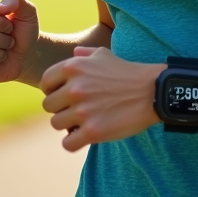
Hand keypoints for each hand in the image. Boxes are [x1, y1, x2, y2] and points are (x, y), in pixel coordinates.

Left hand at [41, 46, 160, 151]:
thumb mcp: (104, 55)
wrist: (152, 91)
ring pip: (56, 124)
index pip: (45, 82)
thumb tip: (74, 53)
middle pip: (48, 105)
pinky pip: (68, 143)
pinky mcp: (93, 131)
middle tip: (75, 110)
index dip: (53, 90)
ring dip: (67, 125)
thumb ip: (84, 54)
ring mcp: (83, 111)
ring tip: (81, 122)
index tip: (64, 96)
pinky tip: (84, 136)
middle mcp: (75, 88)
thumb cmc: (127, 72)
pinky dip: (73, 142)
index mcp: (73, 67)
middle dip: (60, 108)